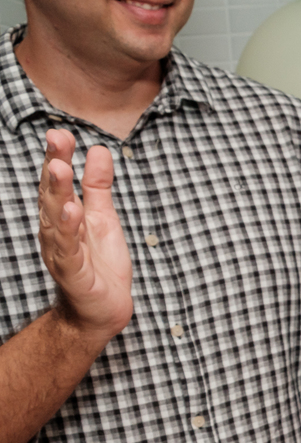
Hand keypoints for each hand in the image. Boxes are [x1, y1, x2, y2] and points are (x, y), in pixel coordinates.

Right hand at [38, 129, 131, 338]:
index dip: (59, 157)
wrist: (105, 310)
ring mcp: (62, 252)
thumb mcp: (103, 218)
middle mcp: (56, 231)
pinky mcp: (73, 273)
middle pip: (53, 194)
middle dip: (54, 166)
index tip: (61, 132)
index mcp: (63, 215)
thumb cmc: (101, 264)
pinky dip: (69, 231)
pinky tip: (72, 212)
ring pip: (56, 219)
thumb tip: (98, 150)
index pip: (58, 182)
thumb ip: (98, 187)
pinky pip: (69, 250)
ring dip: (58, 193)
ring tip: (61, 169)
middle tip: (57, 139)